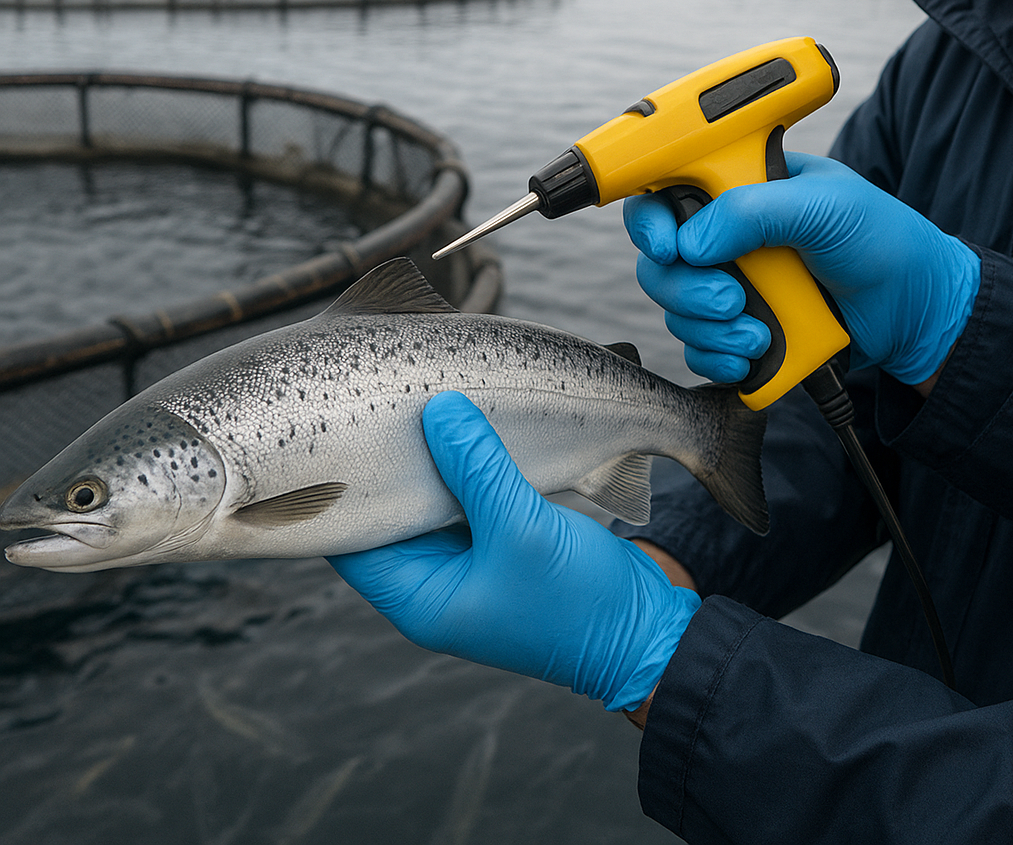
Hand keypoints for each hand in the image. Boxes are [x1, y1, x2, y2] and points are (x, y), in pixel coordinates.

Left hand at [328, 391, 699, 711]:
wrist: (648, 632)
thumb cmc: (580, 600)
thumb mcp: (522, 528)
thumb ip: (479, 467)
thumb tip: (440, 407)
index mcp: (420, 596)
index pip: (351, 536)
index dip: (342, 484)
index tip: (345, 426)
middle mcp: (436, 581)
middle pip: (393, 510)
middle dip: (394, 460)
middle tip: (389, 402)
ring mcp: (470, 562)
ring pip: (434, 499)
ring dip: (437, 459)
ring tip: (428, 403)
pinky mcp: (502, 543)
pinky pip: (471, 498)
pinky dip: (470, 466)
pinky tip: (472, 427)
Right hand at [623, 152, 980, 385]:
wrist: (915, 311)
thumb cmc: (882, 240)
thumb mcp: (826, 207)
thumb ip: (755, 211)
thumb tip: (691, 241)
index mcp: (735, 192)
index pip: (663, 198)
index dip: (650, 224)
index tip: (669, 247)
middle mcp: (722, 242)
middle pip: (660, 267)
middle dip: (688, 291)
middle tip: (733, 298)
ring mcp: (728, 290)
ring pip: (676, 315)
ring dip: (711, 332)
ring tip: (760, 333)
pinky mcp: (737, 334)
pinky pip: (699, 353)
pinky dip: (719, 360)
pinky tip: (753, 356)